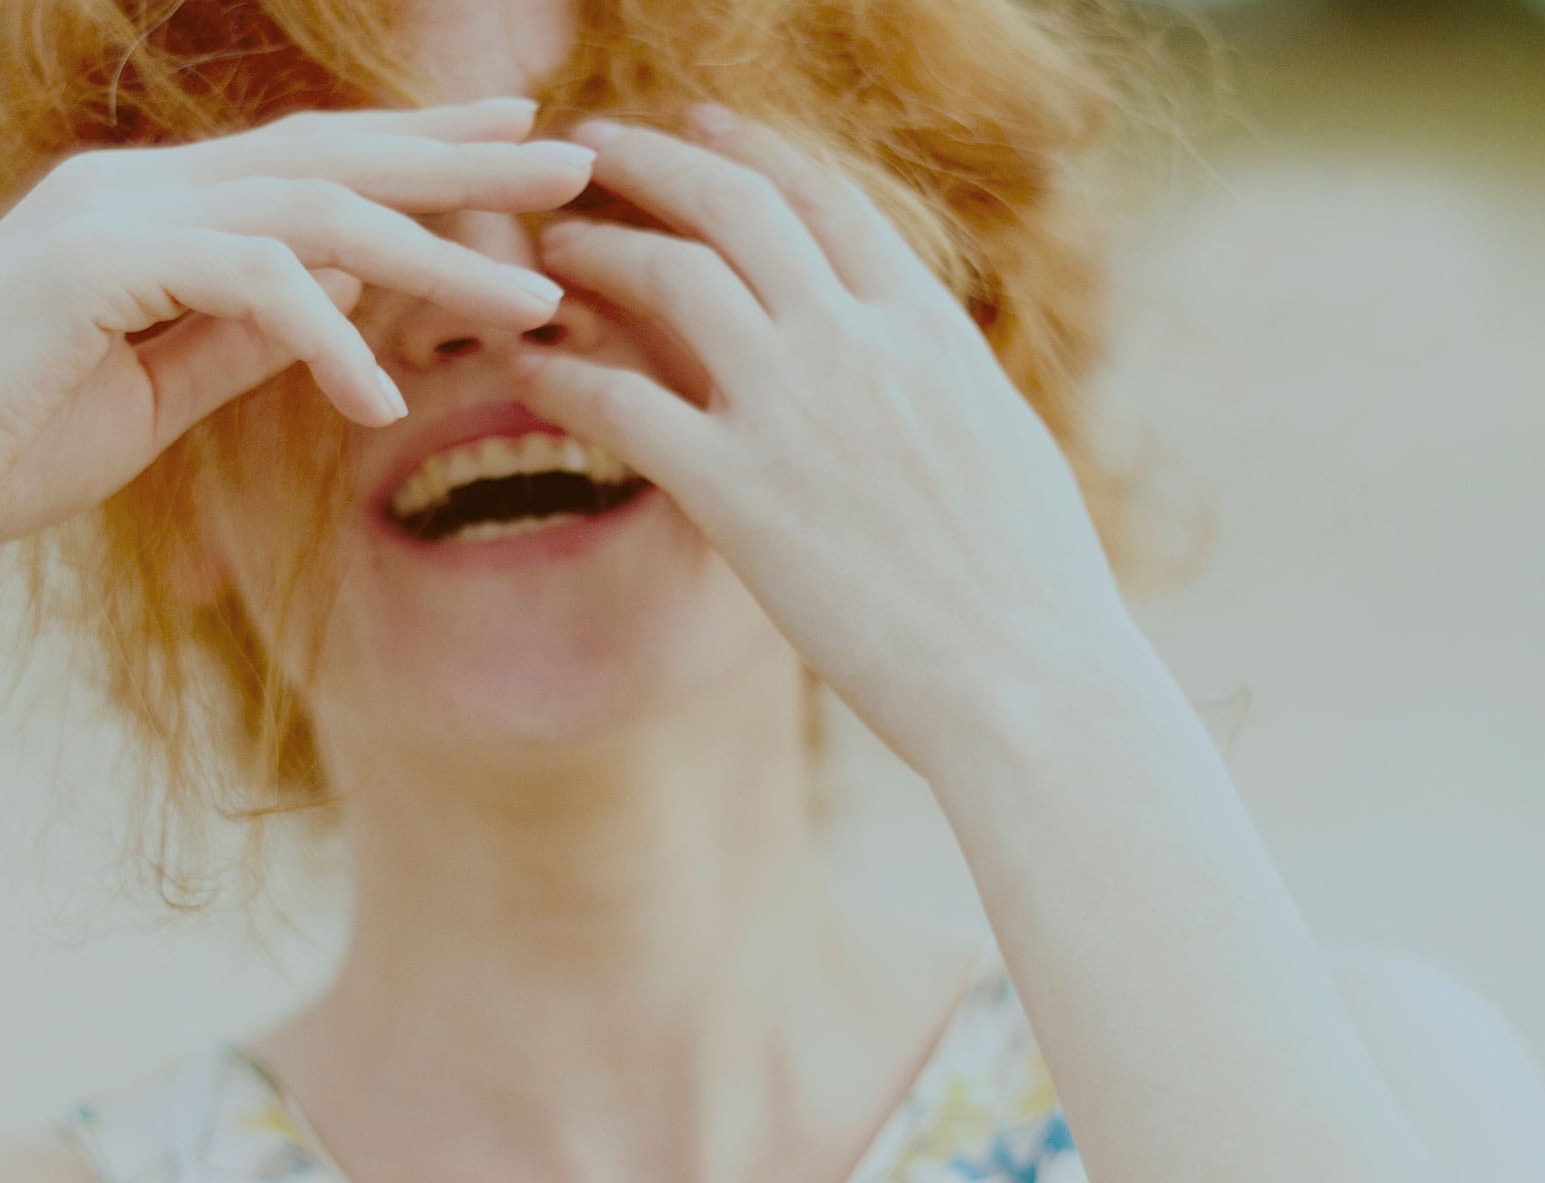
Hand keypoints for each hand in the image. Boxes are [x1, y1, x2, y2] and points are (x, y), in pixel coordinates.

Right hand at [0, 97, 591, 562]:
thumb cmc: (10, 439)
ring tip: (534, 298)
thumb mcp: (160, 390)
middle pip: (337, 155)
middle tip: (576, 161)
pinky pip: (252, 281)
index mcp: (159, 209)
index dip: (420, 154)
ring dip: (436, 255)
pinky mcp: (97, 262)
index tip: (515, 155)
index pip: (316, 162)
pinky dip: (328, 339)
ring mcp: (119, 213)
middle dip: (463, 160)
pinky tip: (382, 404)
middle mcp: (144, 187)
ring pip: (317, 209)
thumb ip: (246, 336)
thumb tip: (343, 302)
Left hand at [510, 104, 1146, 773]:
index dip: (747, 146)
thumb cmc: (1029, 584)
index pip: (822, 196)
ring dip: (597, 247)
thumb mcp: (998, 439)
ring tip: (549, 245)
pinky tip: (530, 368)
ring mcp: (794, 413)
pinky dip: (566, 373)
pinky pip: (625, 405)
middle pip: (734, 205)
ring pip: (672, 278)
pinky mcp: (739, 497)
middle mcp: (857, 344)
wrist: (1030, 679)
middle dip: (650, 159)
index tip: (694, 124)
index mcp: (926, 326)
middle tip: (587, 148)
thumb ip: (934, 375)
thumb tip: (915, 354)